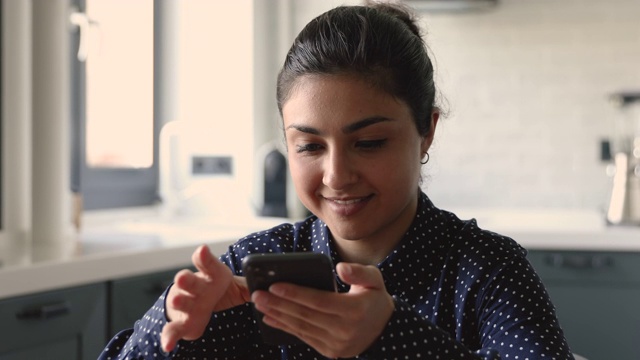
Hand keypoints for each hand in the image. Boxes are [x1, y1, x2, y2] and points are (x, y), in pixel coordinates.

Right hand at [161, 245, 249, 351]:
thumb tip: (266, 286)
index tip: (203, 250)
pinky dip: (169, 337)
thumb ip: (249, 287)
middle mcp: (195, 287)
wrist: (197, 305)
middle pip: (190, 281)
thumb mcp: (236, 287)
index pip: (208, 263)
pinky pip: (173, 330)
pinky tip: (168, 345)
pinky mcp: (180, 323)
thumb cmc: (218, 290)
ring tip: (178, 302)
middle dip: (186, 279)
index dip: (204, 257)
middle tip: (182, 277)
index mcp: (211, 275)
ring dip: (180, 302)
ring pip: (181, 302)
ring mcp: (186, 304)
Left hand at [251, 262, 393, 357]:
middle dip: (278, 304)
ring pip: (301, 328)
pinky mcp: (329, 351)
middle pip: (305, 315)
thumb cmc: (374, 298)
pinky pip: (303, 338)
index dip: (295, 293)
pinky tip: (270, 319)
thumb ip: (359, 272)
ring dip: (277, 316)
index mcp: (354, 310)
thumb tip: (340, 268)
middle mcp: (344, 330)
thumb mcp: (375, 280)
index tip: (274, 285)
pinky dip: (284, 328)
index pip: (318, 301)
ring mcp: (336, 343)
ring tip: (259, 305)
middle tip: (257, 294)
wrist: (384, 330)